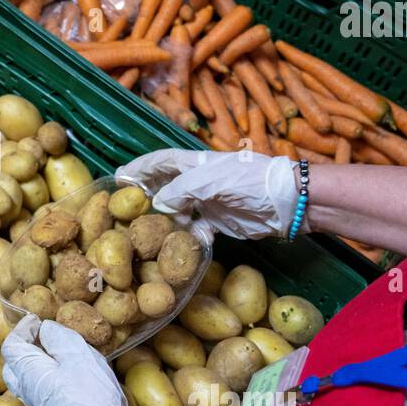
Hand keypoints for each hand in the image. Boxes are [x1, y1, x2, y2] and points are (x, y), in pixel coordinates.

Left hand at [1, 315, 151, 405]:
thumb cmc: (89, 390)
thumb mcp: (75, 352)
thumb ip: (56, 336)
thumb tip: (45, 330)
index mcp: (27, 370)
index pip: (11, 344)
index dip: (22, 328)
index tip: (37, 320)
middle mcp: (25, 389)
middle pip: (14, 364)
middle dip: (25, 346)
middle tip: (44, 336)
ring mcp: (37, 404)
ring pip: (26, 379)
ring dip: (36, 362)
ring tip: (58, 353)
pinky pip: (39, 389)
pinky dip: (45, 376)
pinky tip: (66, 374)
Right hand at [117, 148, 301, 240]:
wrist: (288, 201)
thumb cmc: (251, 182)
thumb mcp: (213, 181)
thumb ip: (182, 190)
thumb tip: (159, 204)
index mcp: (195, 164)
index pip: (160, 161)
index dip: (140, 166)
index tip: (118, 176)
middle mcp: (198, 181)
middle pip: (165, 184)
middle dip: (145, 193)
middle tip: (123, 207)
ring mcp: (208, 202)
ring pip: (177, 209)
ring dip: (162, 218)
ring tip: (143, 229)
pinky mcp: (219, 222)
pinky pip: (195, 230)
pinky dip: (186, 236)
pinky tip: (176, 244)